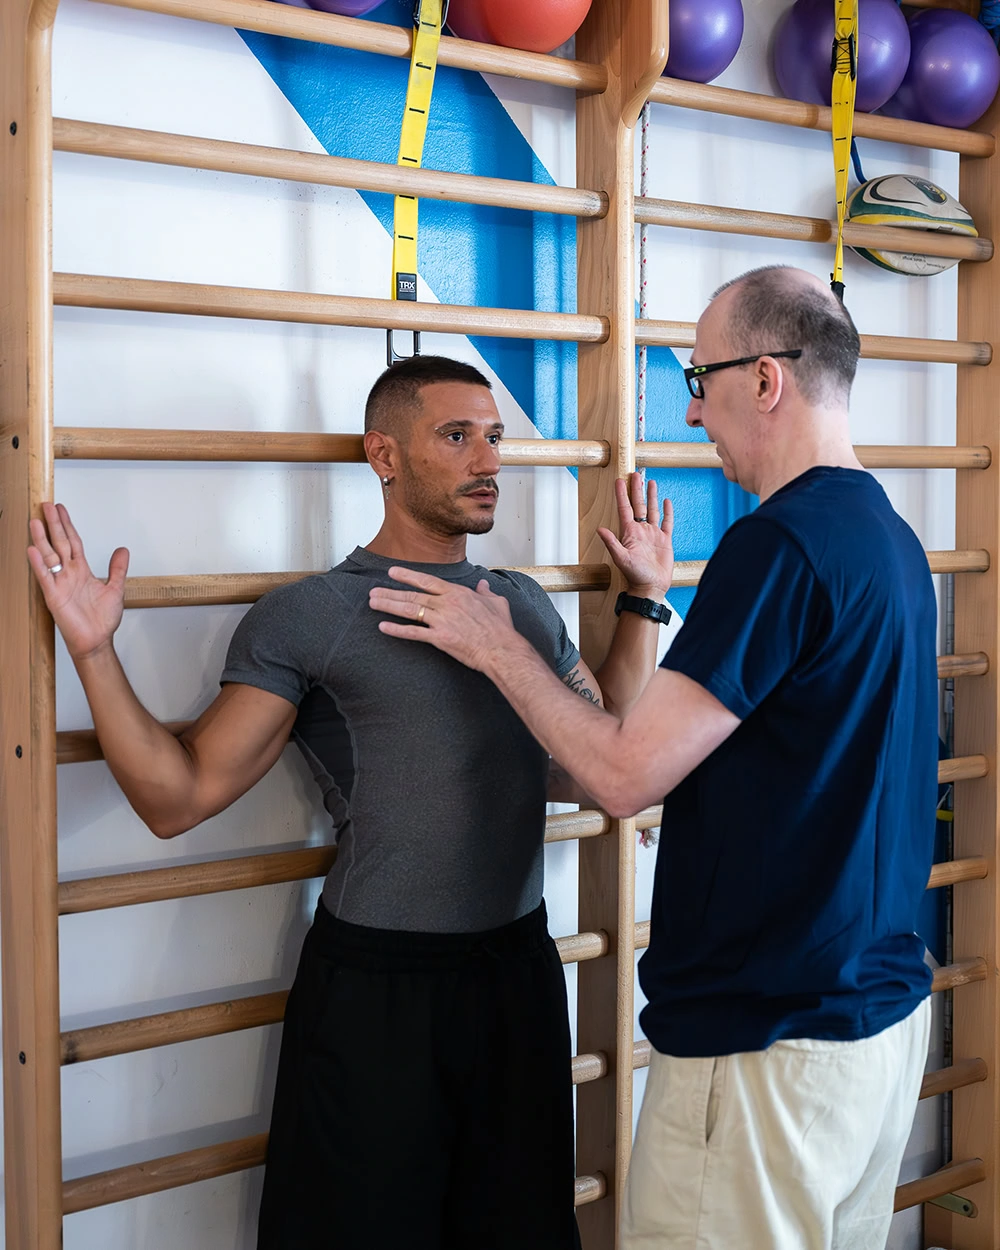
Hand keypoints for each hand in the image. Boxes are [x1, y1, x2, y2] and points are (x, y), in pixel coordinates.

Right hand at [27, 503, 128, 659]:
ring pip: (49, 556)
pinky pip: (45, 577)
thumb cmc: (102, 619)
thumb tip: (122, 549)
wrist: (96, 640)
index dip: (68, 525)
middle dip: (53, 524)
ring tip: (35, 521)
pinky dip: (39, 564)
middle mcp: (68, 573)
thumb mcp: (116, 589)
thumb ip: (118, 569)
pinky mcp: (53, 596)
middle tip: (46, 505)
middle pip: (59, 543)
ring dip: (42, 539)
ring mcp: (59, 583)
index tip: (61, 509)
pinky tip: (33, 550)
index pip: (73, 542)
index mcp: (82, 570)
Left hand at [369, 567, 520, 673]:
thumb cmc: (500, 629)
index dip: (408, 575)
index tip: (392, 572)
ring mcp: (442, 621)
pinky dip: (397, 630)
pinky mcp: (440, 638)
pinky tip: (383, 627)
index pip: (427, 580)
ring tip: (373, 603)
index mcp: (458, 593)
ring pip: (410, 610)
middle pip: (413, 595)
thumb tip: (484, 585)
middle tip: (374, 591)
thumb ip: (486, 592)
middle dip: (391, 592)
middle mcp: (447, 604)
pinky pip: (413, 633)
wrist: (502, 649)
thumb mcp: (497, 603)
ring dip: (389, 606)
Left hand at [597, 473, 673, 598]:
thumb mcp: (621, 558)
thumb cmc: (635, 575)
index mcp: (629, 533)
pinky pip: (666, 522)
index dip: (622, 494)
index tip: (619, 480)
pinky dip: (667, 512)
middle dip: (637, 489)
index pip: (625, 508)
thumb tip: (600, 529)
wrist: (651, 587)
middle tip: (635, 474)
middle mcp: (641, 531)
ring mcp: (653, 534)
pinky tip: (666, 502)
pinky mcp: (665, 540)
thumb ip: (612, 543)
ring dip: (651, 496)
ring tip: (651, 482)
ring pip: (652, 510)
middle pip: (638, 504)